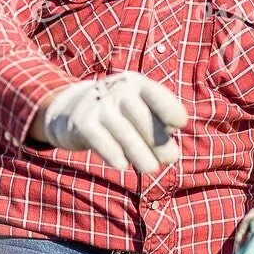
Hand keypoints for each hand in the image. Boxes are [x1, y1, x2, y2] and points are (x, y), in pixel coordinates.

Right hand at [36, 72, 188, 173]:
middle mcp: (117, 90)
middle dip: (157, 138)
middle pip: (140, 115)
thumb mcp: (140, 111)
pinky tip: (122, 166)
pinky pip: (98, 138)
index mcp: (137, 85)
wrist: (72, 109)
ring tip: (151, 169)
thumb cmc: (120, 114)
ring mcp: (98, 105)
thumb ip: (159, 126)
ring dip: (138, 151)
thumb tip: (171, 149)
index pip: (155, 94)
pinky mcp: (81, 122)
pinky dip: (111, 152)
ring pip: (121, 130)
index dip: (168, 108)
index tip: (180, 124)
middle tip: (170, 157)